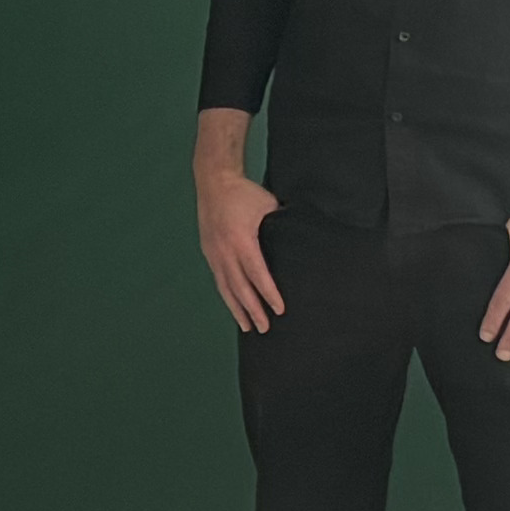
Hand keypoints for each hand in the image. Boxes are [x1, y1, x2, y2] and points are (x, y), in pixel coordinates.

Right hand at [195, 154, 282, 333]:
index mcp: (241, 240)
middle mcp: (225, 251)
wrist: (213, 181)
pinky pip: (219, 280)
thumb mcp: (269, 207)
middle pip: (240, 288)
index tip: (279, 309)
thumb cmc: (244, 193)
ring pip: (226, 288)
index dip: (268, 293)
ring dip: (237, 309)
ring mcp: (214, 253)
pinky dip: (227, 296)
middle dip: (253, 310)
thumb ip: (282, 226)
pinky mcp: (209, 252)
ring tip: (248, 327)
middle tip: (265, 328)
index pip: (257, 274)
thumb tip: (300, 243)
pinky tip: (234, 306)